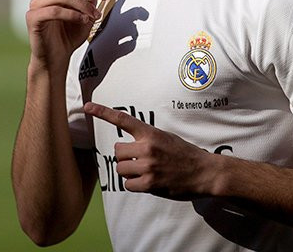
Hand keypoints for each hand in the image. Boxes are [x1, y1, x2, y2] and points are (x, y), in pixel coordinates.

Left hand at [84, 101, 216, 199]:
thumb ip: (147, 138)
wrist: (205, 172)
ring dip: (129, 172)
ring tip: (145, 171)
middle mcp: (147, 148)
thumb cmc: (185, 154)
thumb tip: (130, 144)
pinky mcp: (150, 184)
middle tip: (138, 160)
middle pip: (117, 151)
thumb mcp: (167, 137)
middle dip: (124, 157)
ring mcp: (148, 166)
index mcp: (151, 134)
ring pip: (120, 169)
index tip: (87, 106)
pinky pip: (128, 185)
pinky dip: (134, 185)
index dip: (103, 112)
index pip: (122, 119)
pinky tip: (147, 182)